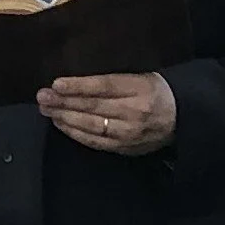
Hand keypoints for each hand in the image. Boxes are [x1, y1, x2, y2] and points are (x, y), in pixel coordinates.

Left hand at [39, 71, 175, 156]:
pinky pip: (94, 141)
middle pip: (93, 107)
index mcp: (140, 88)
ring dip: (64, 118)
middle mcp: (134, 112)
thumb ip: (114, 79)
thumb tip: (76, 81)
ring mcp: (128, 133)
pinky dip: (75, 133)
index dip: (78, 86)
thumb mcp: (142, 76)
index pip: (104, 87)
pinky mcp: (124, 148)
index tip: (56, 84)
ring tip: (46, 109)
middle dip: (64, 102)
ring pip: (90, 126)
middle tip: (43, 96)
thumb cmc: (156, 91)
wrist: (181, 118)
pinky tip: (60, 124)